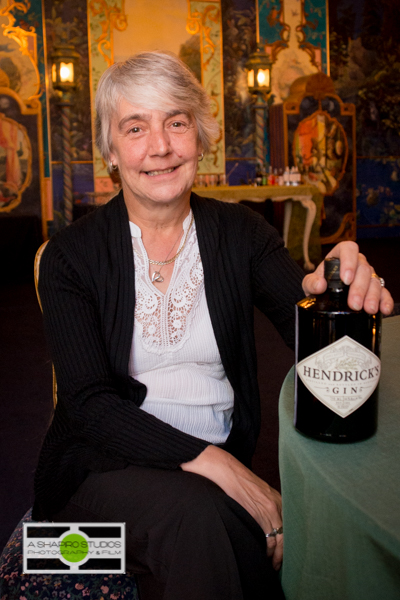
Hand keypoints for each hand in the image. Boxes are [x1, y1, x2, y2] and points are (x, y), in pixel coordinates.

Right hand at [181, 445, 282, 569]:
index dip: (289, 542)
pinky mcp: (258, 513)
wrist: (228, 471)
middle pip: (287, 535)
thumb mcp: (260, 493)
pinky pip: (268, 537)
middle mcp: (277, 505)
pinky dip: (267, 550)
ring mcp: (269, 510)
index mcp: (279, 499)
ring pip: (279, 539)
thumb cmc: (240, 482)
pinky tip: (264, 555)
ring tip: (272, 564)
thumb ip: (268, 507)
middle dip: (284, 553)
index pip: (290, 526)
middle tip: (278, 564)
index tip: (285, 554)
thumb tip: (270, 526)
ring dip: (276, 555)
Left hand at [302, 241, 393, 314]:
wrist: (322, 295)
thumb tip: (319, 285)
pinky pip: (383, 292)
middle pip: (363, 269)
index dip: (349, 262)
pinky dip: (385, 301)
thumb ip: (311, 282)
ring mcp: (367, 275)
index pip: (348, 249)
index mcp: (340, 255)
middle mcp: (357, 263)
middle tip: (354, 304)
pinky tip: (383, 308)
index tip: (346, 279)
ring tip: (368, 309)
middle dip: (359, 288)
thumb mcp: (309, 283)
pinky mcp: (374, 288)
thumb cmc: (318, 284)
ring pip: (374, 281)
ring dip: (372, 296)